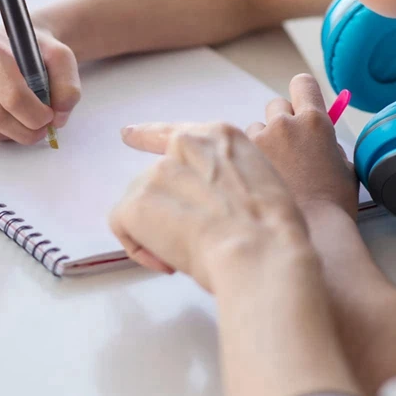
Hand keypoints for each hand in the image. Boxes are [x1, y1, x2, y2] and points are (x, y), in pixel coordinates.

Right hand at [0, 27, 79, 143]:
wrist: (14, 46)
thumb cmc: (34, 52)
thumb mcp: (61, 58)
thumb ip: (67, 86)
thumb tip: (58, 117)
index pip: (10, 95)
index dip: (35, 113)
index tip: (50, 115)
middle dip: (26, 129)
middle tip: (43, 127)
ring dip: (16, 133)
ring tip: (28, 119)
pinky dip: (2, 132)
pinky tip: (9, 115)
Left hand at [110, 123, 309, 290]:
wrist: (261, 251)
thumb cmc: (274, 230)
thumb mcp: (261, 180)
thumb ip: (226, 176)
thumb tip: (209, 199)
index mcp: (219, 136)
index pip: (173, 133)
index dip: (147, 136)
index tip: (129, 134)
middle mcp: (183, 145)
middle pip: (155, 179)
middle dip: (165, 210)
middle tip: (192, 241)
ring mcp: (158, 172)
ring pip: (139, 203)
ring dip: (154, 230)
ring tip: (188, 253)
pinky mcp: (137, 201)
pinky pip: (122, 224)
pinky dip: (138, 248)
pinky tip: (166, 262)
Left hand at [245, 74, 358, 220]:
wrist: (310, 229)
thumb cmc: (331, 202)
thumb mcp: (341, 163)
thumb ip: (325, 142)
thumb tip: (314, 137)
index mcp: (315, 121)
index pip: (302, 84)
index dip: (301, 93)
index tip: (300, 105)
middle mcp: (284, 124)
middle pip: (275, 105)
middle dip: (280, 120)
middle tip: (286, 146)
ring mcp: (259, 140)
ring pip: (254, 127)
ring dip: (260, 141)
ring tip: (269, 169)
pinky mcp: (238, 157)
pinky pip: (238, 148)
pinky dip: (244, 158)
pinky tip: (254, 179)